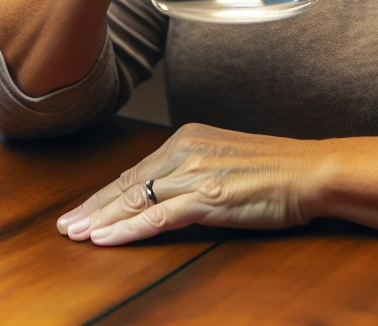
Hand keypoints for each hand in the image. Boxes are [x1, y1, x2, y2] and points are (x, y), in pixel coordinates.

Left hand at [55, 123, 323, 245]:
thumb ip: (196, 172)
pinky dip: (127, 229)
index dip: (106, 194)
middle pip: (128, 184)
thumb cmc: (278, 170)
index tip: (84, 209)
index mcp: (189, 139)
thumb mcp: (227, 162)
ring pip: (135, 199)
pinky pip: (157, 217)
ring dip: (101, 219)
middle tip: (65, 226)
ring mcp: (195, 173)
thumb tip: (171, 193)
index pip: (136, 171)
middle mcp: (186, 150)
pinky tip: (106, 239)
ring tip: (76, 234)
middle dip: (93, 207)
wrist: (312, 170)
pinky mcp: (208, 197)